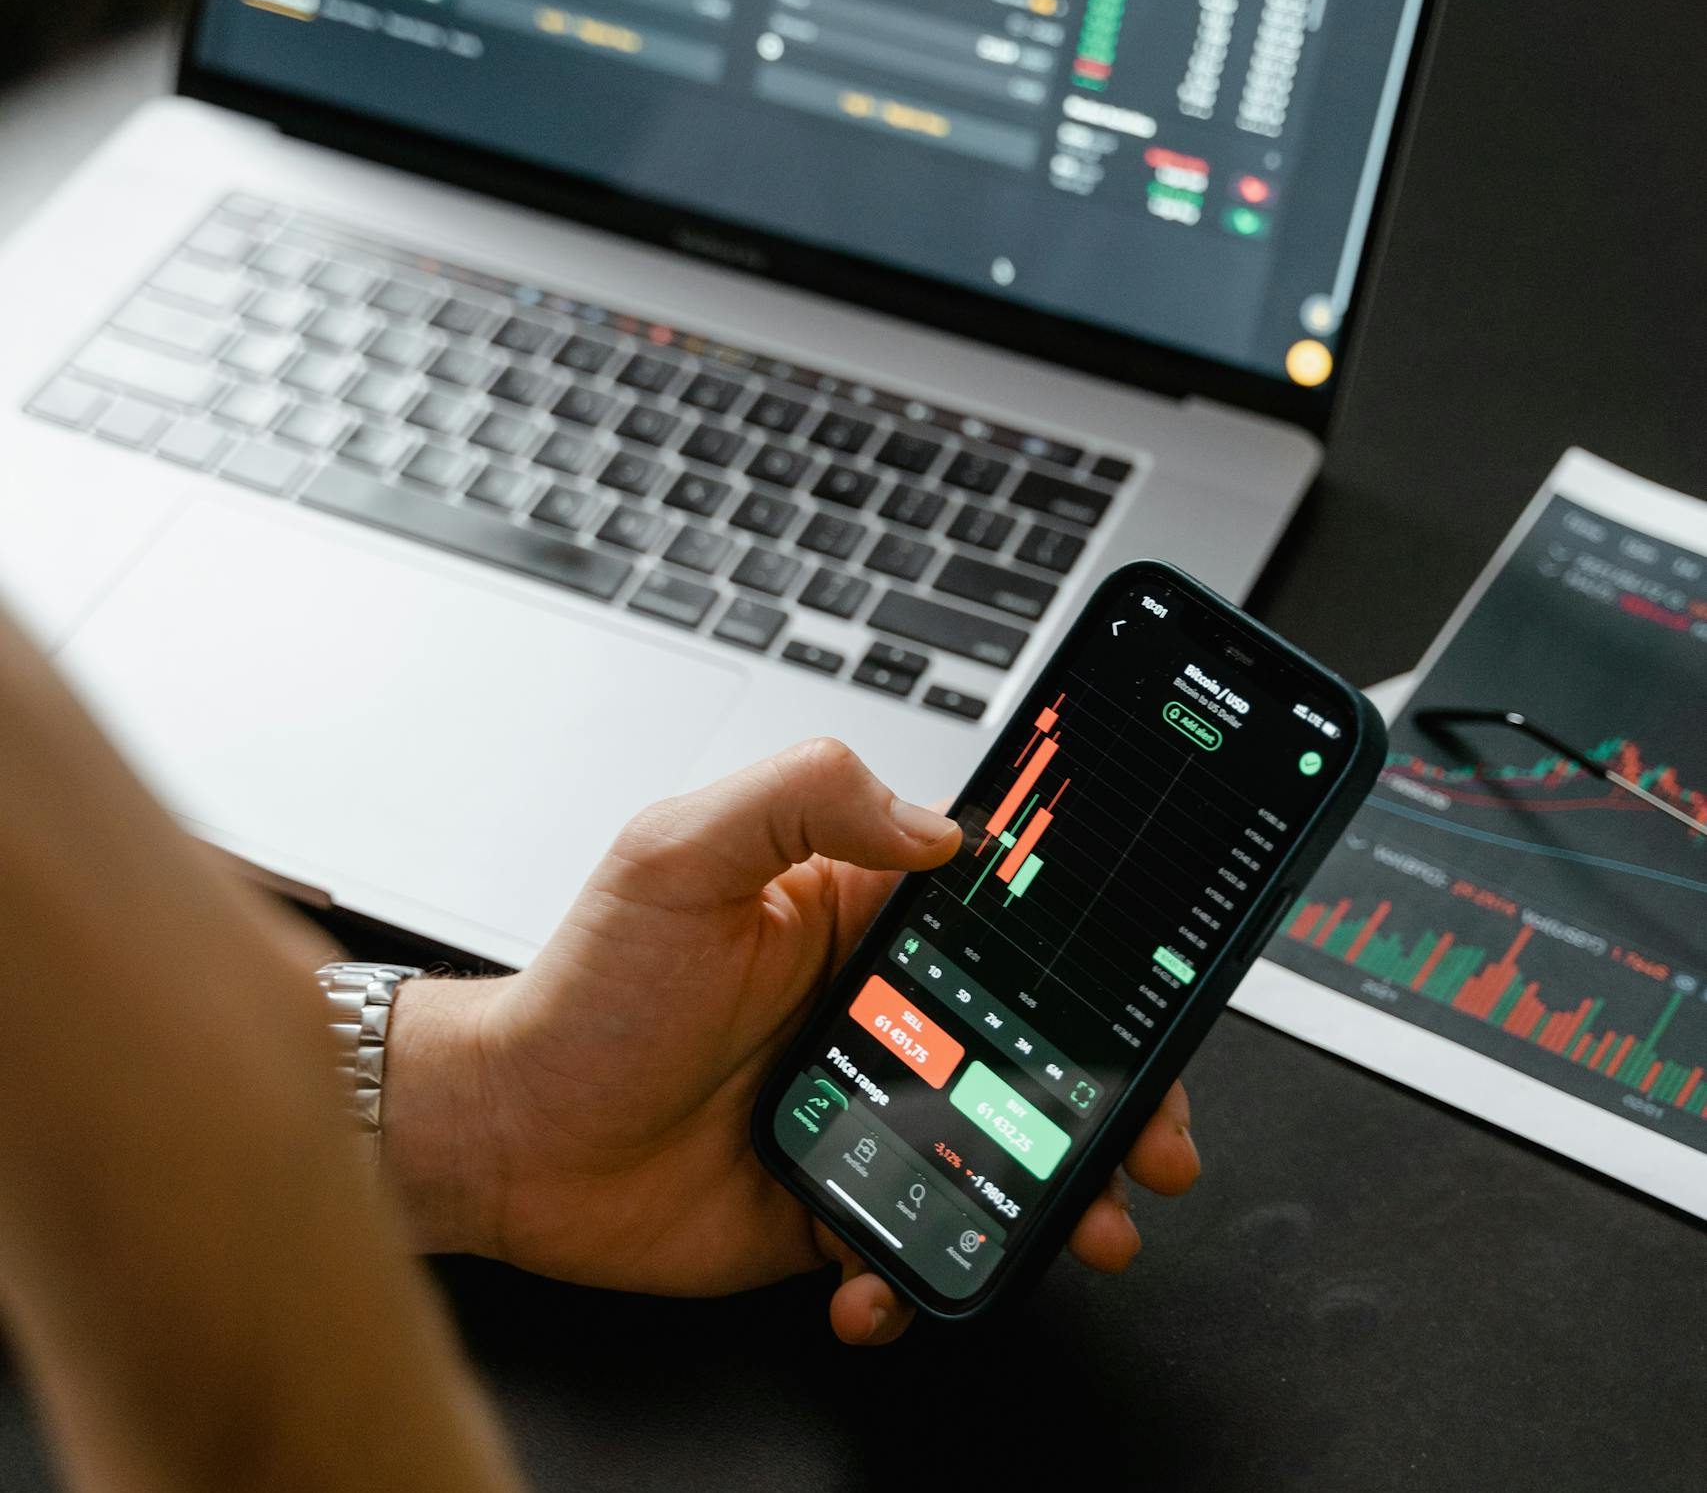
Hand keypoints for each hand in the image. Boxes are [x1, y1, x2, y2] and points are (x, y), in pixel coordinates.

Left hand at [383, 738, 1201, 1343]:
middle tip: (1150, 1137)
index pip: (1003, 914)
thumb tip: (937, 821)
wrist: (510, 1138)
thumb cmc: (585, 989)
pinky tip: (881, 1278)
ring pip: (997, 1149)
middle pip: (1032, 1043)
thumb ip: (803, 795)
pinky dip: (917, 1273)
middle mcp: (876, 1009)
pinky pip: (917, 1240)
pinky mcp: (837, 1199)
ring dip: (1054, 1192)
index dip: (1089, 949)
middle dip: (1110, 1092)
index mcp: (858, 912)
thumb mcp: (680, 853)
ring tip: (1081, 1226)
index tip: (1148, 987)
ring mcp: (862, 1107)